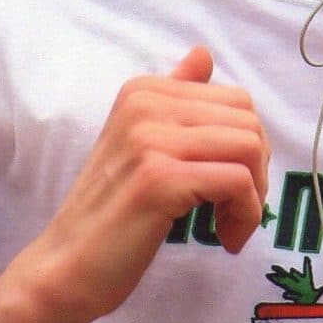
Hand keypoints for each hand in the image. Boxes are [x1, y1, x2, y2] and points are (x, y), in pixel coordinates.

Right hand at [27, 46, 269, 322]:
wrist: (65, 268)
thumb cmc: (111, 215)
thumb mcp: (141, 146)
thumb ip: (174, 100)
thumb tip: (203, 54)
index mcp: (143, 91)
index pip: (237, 101)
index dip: (247, 149)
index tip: (228, 188)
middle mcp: (144, 105)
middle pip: (249, 122)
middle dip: (257, 171)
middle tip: (234, 210)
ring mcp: (149, 140)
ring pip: (249, 150)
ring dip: (254, 197)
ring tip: (228, 226)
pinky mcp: (158, 180)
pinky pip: (237, 183)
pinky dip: (243, 216)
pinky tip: (225, 239)